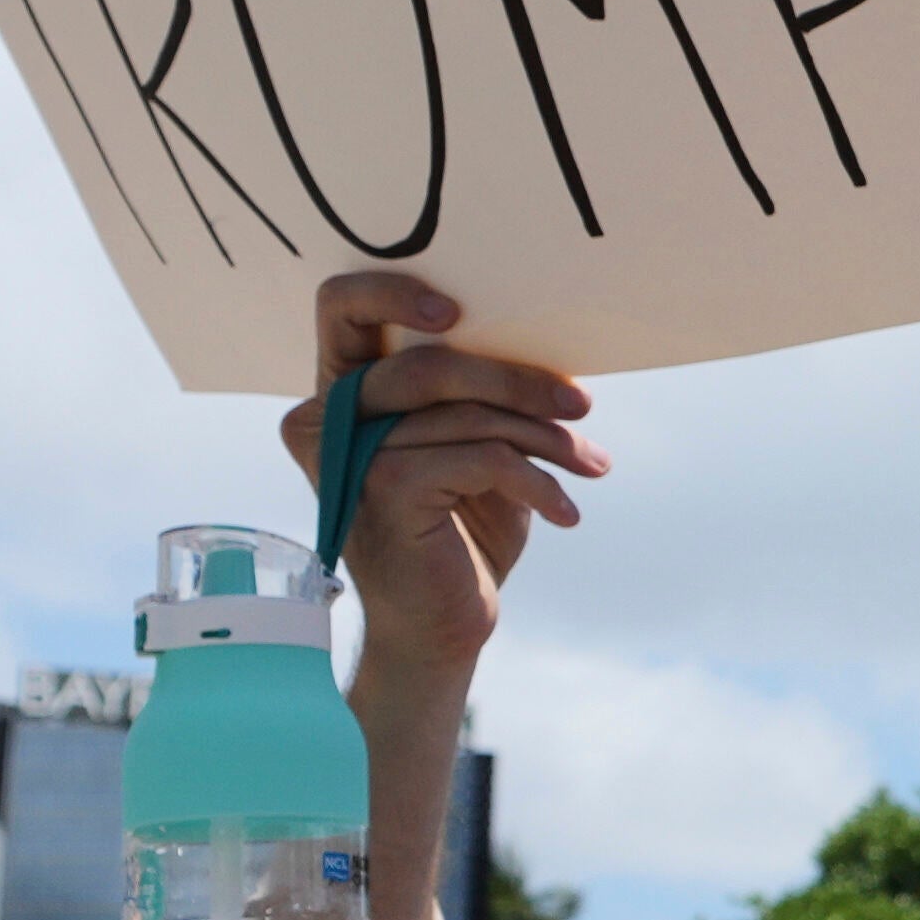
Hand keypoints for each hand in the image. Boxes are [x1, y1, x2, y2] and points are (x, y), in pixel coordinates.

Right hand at [278, 271, 602, 684]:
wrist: (443, 627)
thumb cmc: (462, 532)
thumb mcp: (474, 450)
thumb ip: (482, 397)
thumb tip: (553, 360)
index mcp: (342, 395)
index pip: (343, 307)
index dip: (394, 291)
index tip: (463, 311)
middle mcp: (328, 419)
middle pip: (429, 363)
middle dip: (520, 382)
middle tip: (582, 409)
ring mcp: (350, 455)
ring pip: (467, 414)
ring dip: (545, 439)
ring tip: (590, 466)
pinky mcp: (385, 488)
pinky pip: (481, 456)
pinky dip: (537, 481)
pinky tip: (566, 512)